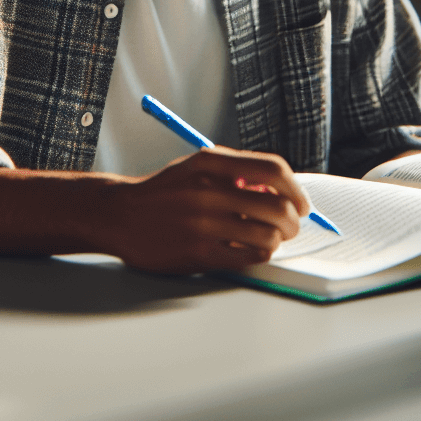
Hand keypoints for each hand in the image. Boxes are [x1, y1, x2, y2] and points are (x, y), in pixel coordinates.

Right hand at [99, 148, 308, 273]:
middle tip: (291, 226)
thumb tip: (281, 191)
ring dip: (277, 239)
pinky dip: (258, 254)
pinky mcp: (199, 253)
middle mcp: (207, 191)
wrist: (119, 216)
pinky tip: (249, 249)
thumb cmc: (164, 193)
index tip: (301, 202)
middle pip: (277, 206)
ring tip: (268, 239)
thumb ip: (236, 173)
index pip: (273, 169)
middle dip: (293, 220)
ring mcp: (203, 224)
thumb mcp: (197, 168)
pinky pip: (249, 256)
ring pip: (268, 235)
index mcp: (210, 163)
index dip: (296, 189)